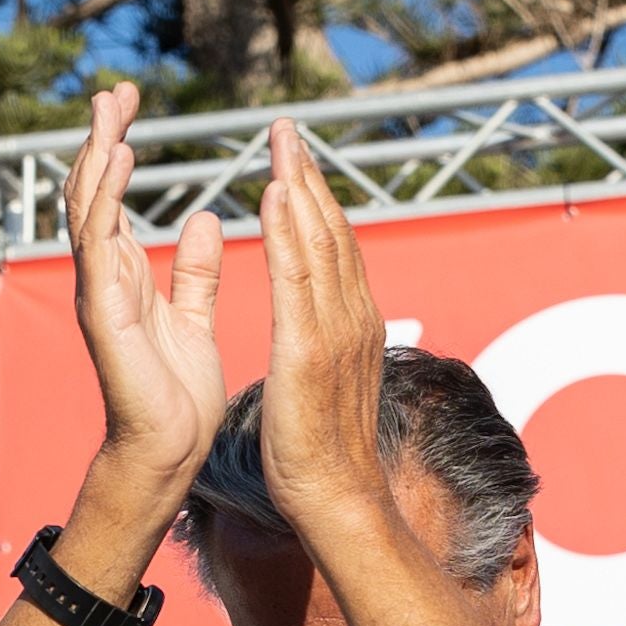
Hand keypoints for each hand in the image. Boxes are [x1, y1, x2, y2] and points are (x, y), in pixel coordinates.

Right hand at [67, 85, 228, 485]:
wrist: (169, 449)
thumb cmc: (178, 395)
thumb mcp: (193, 317)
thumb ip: (194, 271)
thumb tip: (202, 219)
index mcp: (126, 276)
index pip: (114, 198)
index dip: (117, 150)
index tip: (130, 106)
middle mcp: (104, 277)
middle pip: (94, 192)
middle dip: (102, 137)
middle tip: (116, 88)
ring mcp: (98, 291)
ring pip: (89, 208)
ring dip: (98, 154)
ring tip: (112, 109)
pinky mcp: (104, 310)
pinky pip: (101, 242)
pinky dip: (107, 196)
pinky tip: (119, 158)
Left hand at [253, 118, 390, 533]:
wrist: (336, 496)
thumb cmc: (322, 449)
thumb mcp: (325, 379)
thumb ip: (325, 340)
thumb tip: (319, 323)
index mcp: (351, 324)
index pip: (334, 249)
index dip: (315, 201)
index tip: (295, 160)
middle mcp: (351, 317)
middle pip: (331, 231)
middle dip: (309, 176)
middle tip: (287, 129)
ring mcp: (335, 330)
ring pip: (319, 241)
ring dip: (300, 186)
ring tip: (281, 142)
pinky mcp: (310, 348)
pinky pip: (297, 276)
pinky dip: (289, 230)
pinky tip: (274, 195)